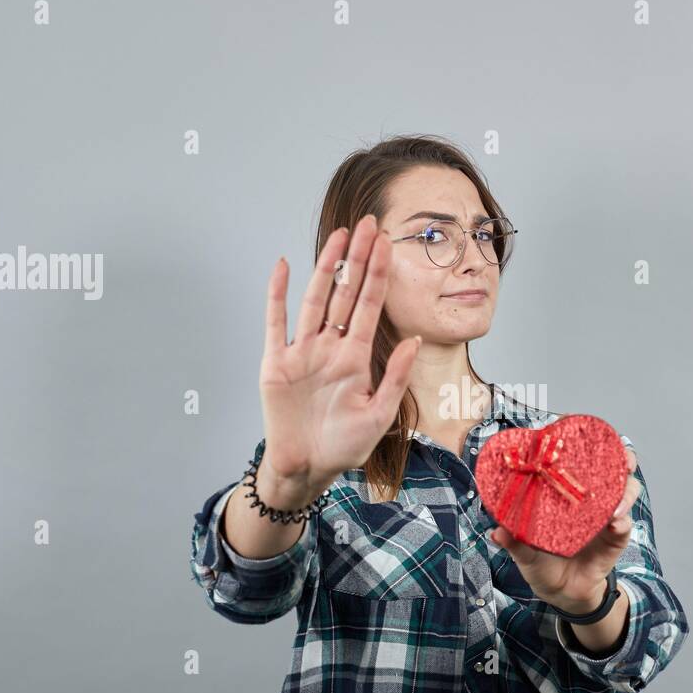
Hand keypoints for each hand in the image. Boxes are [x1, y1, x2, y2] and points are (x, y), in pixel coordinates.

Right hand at [256, 214, 421, 508]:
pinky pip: (276, 321)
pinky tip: (285, 266)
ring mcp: (303, 352)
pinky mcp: (276, 362)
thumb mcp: (379, 415)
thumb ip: (395, 377)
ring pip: (315, 299)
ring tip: (340, 235)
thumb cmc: (343, 446)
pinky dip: (279, 294)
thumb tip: (415, 339)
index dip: (380, 274)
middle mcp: (330, 347)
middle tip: (370, 223)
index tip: (389, 243)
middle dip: (358, 258)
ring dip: (326, 266)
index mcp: (356, 357)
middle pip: (345, 292)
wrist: (306, 469)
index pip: (370, 305)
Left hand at [487, 445, 640, 615]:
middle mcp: (589, 496)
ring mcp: (605, 514)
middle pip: (612, 465)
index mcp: (566, 490)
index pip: (575, 455)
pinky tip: (614, 521)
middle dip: (618, 453)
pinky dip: (622, 521)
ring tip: (613, 503)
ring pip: (626, 489)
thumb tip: (497, 532)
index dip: (576, 434)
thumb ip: (514, 542)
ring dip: (624, 490)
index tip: (568, 422)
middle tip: (617, 455)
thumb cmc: (541, 562)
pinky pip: (624, 524)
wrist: (562, 593)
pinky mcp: (615, 536)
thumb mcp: (524, 552)